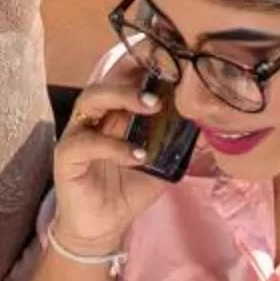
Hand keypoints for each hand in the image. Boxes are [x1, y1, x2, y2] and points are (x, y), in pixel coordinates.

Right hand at [51, 49, 179, 254]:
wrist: (103, 228)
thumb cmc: (128, 191)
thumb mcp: (164, 165)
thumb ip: (181, 144)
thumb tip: (212, 124)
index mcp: (115, 113)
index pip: (125, 76)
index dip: (144, 60)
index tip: (171, 52)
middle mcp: (95, 117)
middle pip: (108, 77)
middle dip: (135, 70)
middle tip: (166, 77)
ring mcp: (78, 134)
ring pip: (91, 99)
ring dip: (122, 96)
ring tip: (152, 105)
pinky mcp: (67, 157)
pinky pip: (86, 143)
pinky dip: (114, 147)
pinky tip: (137, 156)